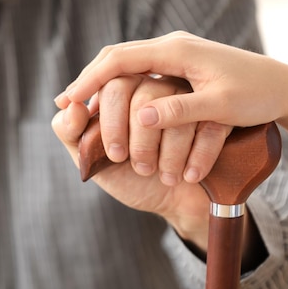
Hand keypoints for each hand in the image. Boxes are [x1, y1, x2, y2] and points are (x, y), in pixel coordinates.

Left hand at [52, 74, 230, 249]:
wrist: (174, 202)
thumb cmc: (131, 178)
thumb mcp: (92, 160)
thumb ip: (71, 133)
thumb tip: (69, 105)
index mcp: (127, 92)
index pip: (115, 86)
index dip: (112, 122)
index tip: (114, 155)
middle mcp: (159, 88)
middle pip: (147, 93)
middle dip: (140, 139)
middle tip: (139, 167)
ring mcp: (190, 100)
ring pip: (177, 112)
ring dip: (168, 153)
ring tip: (164, 177)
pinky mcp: (218, 117)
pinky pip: (208, 128)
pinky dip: (196, 159)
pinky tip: (187, 177)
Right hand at [57, 31, 287, 133]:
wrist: (282, 86)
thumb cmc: (255, 95)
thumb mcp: (219, 106)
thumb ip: (179, 111)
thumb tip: (138, 117)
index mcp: (177, 51)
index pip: (121, 60)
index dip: (91, 80)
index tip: (69, 101)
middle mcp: (172, 47)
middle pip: (118, 57)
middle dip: (90, 79)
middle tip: (66, 102)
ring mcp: (176, 54)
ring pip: (127, 63)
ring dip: (103, 82)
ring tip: (80, 103)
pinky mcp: (181, 66)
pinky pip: (141, 71)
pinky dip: (121, 85)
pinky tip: (112, 101)